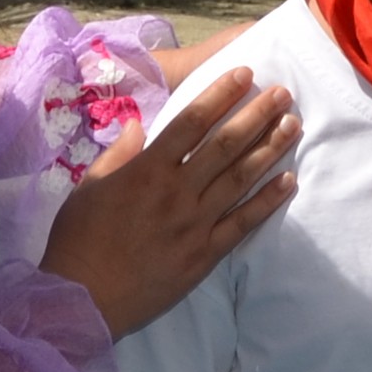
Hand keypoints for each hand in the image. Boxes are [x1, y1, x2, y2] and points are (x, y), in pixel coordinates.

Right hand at [44, 68, 296, 337]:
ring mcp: (195, 224)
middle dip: (257, 115)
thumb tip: (138, 125)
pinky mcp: (205, 255)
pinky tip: (289, 182)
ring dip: (270, 149)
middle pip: (226, 145)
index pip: (192, 122)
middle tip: (283, 94)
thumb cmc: (78, 241)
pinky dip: (267, 202)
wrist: (84, 297)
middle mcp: (177, 191)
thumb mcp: (88, 187)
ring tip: (293, 125)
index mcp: (146, 170)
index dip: (220, 95)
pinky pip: (243, 223)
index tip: (245, 74)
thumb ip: (118, 154)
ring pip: (241, 179)